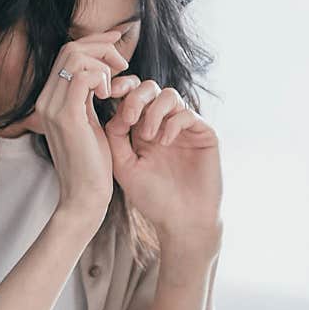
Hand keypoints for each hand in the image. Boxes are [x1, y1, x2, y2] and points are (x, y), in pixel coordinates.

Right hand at [0, 29, 135, 217]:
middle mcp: (45, 99)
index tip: (117, 43)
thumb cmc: (92, 162)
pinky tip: (111, 95)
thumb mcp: (89, 121)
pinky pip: (82, 77)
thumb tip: (104, 72)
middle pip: (70, 49)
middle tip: (123, 65)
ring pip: (75, 57)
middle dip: (102, 48)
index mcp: (49, 99)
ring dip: (103, 63)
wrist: (84, 195)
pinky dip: (102, 78)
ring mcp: (51, 107)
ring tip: (117, 85)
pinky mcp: (65, 116)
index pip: (67, 53)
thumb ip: (89, 96)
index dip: (95, 42)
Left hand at [107, 80, 221, 253]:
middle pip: (150, 88)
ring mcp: (184, 127)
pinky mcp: (204, 134)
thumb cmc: (151, 197)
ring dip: (154, 111)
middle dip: (136, 97)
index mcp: (141, 128)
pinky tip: (163, 142)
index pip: (131, 96)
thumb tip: (113, 108)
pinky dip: (172, 123)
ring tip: (147, 137)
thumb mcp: (124, 166)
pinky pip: (187, 113)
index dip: (119, 89)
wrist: (181, 220)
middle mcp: (163, 123)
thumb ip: (115, 137)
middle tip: (129, 117)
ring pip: (169, 95)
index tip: (104, 93)